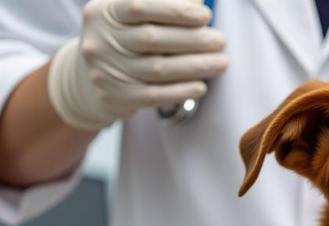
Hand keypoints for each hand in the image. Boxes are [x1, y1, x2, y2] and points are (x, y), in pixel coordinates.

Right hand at [47, 0, 227, 130]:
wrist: (90, 82)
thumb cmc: (122, 41)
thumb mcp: (128, 16)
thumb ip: (159, 6)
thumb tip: (197, 2)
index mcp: (104, 12)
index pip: (139, 5)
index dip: (174, 9)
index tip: (204, 14)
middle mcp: (102, 39)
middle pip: (153, 38)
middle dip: (192, 39)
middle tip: (221, 40)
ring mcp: (108, 70)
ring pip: (158, 68)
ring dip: (195, 66)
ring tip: (221, 62)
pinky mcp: (118, 97)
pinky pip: (155, 95)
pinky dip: (181, 90)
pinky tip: (201, 86)